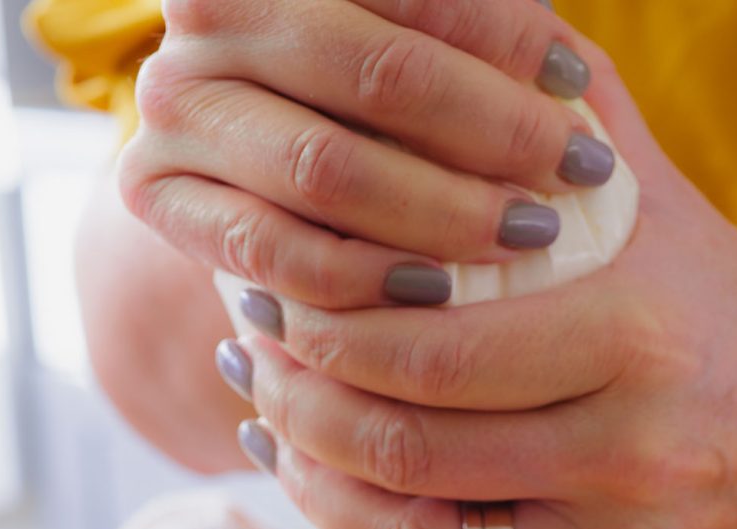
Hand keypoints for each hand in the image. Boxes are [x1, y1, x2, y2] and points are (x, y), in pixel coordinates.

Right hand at [120, 0, 617, 307]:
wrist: (266, 191)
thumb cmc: (380, 111)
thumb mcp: (425, 54)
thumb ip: (480, 37)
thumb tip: (570, 71)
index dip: (501, 35)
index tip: (577, 82)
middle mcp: (208, 14)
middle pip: (374, 75)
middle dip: (491, 130)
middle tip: (574, 176)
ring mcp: (175, 105)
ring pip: (326, 170)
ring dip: (441, 215)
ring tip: (528, 237)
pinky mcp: (160, 197)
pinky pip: (276, 254)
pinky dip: (364, 280)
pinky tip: (439, 292)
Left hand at [220, 77, 736, 528]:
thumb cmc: (726, 301)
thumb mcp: (649, 184)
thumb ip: (546, 88)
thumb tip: (414, 6)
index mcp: (628, 336)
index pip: (418, 352)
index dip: (316, 331)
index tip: (273, 290)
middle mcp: (626, 456)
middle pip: (402, 452)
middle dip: (297, 409)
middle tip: (259, 365)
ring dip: (319, 500)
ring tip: (282, 445)